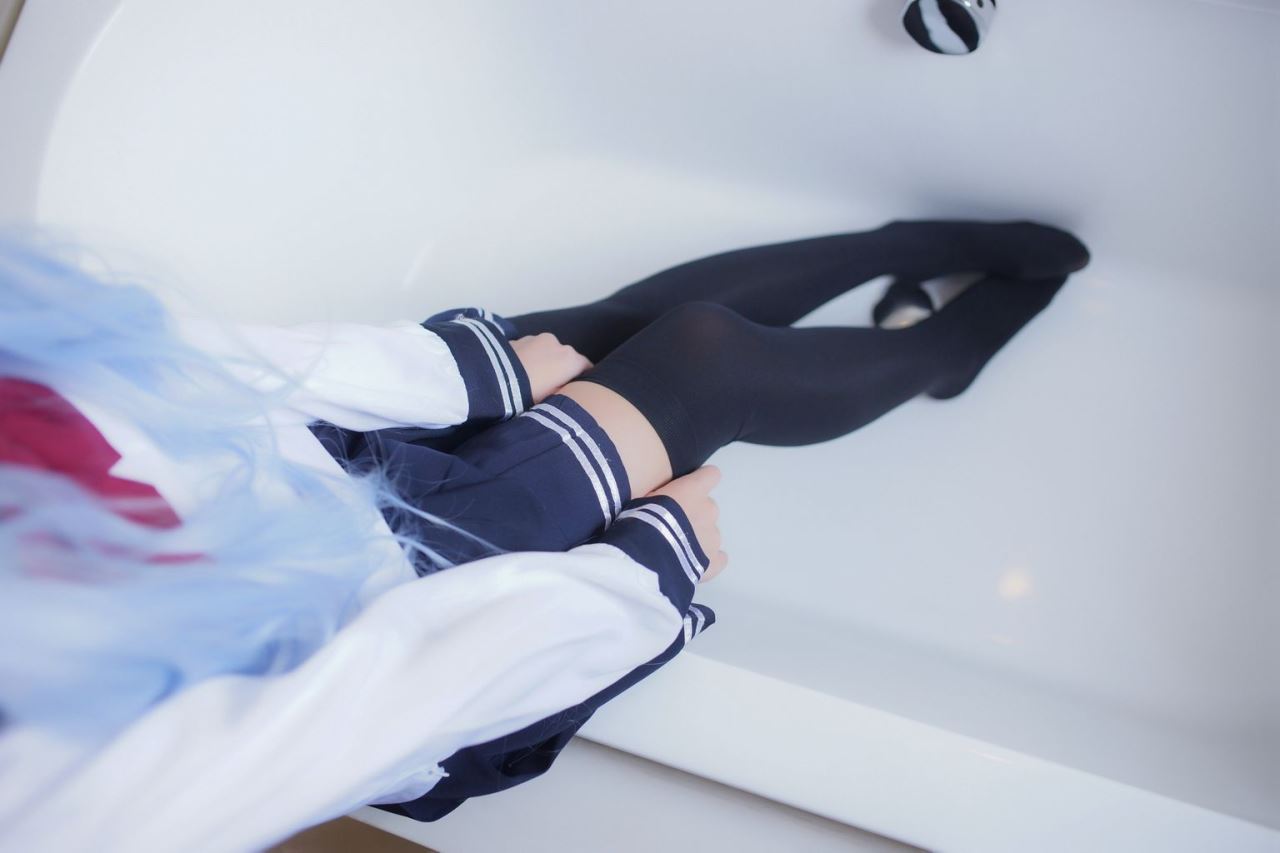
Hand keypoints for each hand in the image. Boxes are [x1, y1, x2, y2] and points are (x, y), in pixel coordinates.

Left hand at [509, 333, 593, 404]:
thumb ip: (565, 392)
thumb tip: (568, 390)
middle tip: (548, 388)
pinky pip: (527, 350)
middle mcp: (556, 343)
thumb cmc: (526, 396)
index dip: (583, 379)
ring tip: (528, 381)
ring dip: (541, 363)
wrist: (490, 380)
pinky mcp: (515, 338)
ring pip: (544, 351)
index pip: (586, 367)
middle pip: (564, 358)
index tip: (576, 390)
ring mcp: (534, 338)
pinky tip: (516, 372)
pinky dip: (526, 358)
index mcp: (570, 359)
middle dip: (559, 370)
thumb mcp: (552, 401)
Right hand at [647, 465, 727, 582]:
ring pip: (710, 534)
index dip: (700, 482)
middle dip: (693, 516)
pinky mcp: (713, 561)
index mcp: (694, 490)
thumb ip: (662, 495)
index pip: (711, 475)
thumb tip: (662, 499)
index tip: (688, 491)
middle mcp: (709, 510)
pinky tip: (691, 564)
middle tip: (672, 527)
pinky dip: (708, 561)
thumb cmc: (641, 519)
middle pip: (707, 508)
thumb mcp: (645, 496)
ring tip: (676, 550)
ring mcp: (714, 537)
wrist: (646, 553)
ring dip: (697, 539)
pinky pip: (718, 558)